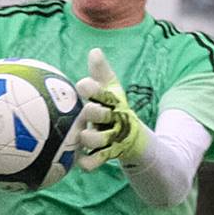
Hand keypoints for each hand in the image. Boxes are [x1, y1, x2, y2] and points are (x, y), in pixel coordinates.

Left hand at [75, 48, 149, 170]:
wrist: (133, 137)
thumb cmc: (114, 108)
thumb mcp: (111, 90)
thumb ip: (100, 73)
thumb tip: (95, 50)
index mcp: (111, 101)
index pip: (103, 92)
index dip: (92, 89)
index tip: (82, 86)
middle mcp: (113, 118)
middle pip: (102, 115)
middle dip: (94, 112)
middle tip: (87, 110)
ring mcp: (112, 137)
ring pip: (99, 139)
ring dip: (91, 138)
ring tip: (83, 137)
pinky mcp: (110, 154)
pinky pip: (98, 161)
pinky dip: (90, 164)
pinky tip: (80, 164)